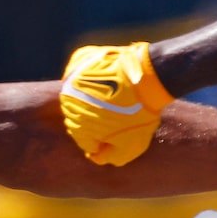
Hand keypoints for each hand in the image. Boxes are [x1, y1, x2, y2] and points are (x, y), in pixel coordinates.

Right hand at [61, 42, 173, 165]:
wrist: (149, 77)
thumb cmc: (139, 113)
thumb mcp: (130, 146)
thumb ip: (110, 157)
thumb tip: (96, 156)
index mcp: (76, 125)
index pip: (85, 140)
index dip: (103, 140)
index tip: (118, 132)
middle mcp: (67, 102)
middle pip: (79, 117)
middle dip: (95, 119)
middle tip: (117, 114)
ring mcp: (72, 79)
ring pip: (78, 94)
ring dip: (91, 97)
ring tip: (114, 96)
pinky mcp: (80, 60)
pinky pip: (80, 73)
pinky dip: (90, 77)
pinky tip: (107, 79)